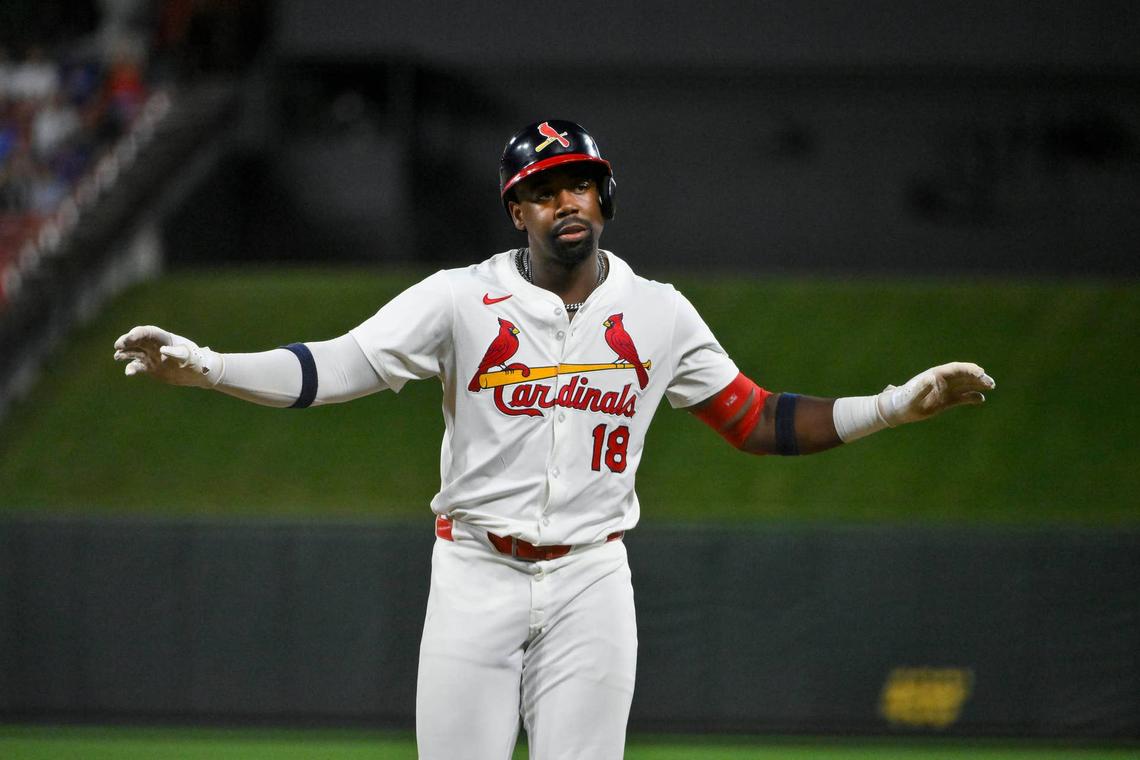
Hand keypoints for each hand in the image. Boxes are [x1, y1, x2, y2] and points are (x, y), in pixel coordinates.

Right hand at [113, 325, 220, 386]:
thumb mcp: (189, 356)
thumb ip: (177, 353)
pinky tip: (128, 372)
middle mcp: (156, 345)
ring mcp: (152, 356)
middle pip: (138, 340)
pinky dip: (131, 368)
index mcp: (165, 338)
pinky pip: (137, 366)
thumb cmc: (197, 361)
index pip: (148, 332)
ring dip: (125, 353)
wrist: (199, 373)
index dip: (137, 333)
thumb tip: (163, 350)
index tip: (129, 338)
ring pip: (134, 352)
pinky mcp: (151, 367)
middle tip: (118, 346)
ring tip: (117, 356)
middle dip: (127, 341)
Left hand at [877, 362, 994, 425]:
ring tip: (991, 386)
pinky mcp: (946, 401)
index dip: (968, 370)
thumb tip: (930, 380)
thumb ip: (921, 388)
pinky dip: (972, 397)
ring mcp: (945, 390)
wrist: (899, 410)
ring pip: (965, 385)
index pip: (955, 369)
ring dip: (978, 385)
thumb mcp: (911, 396)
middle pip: (963, 375)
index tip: (980, 372)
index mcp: (935, 375)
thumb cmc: (903, 401)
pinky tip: (981, 399)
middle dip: (977, 377)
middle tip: (990, 382)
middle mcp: (942, 380)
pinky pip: (962, 397)